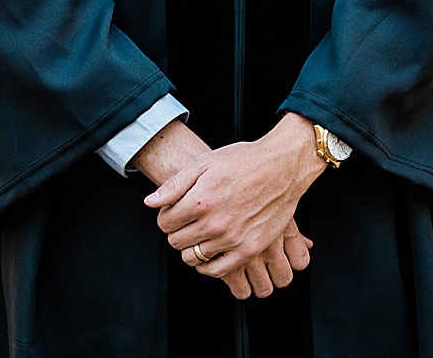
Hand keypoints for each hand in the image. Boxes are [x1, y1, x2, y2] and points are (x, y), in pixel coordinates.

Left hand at [143, 113, 323, 294]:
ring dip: (192, 246)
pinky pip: (217, 271)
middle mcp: (215, 224)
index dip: (166, 216)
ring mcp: (232, 240)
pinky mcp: (248, 250)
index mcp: (201, 201)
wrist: (281, 167)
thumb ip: (174, 184)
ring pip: (193, 258)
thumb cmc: (244, 161)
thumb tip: (151, 202)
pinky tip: (210, 251)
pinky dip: (208, 265)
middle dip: (176, 231)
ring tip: (200, 232)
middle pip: (176, 242)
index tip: (174, 211)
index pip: (165, 223)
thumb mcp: (205, 162)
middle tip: (187, 220)